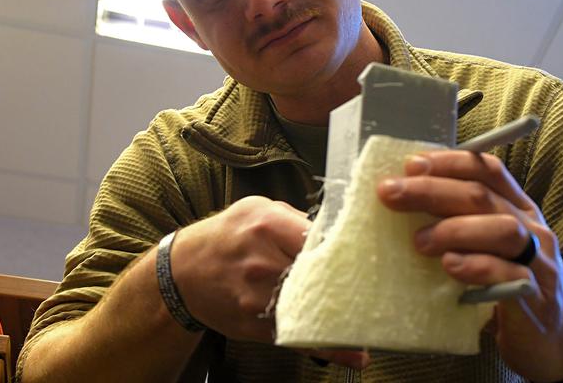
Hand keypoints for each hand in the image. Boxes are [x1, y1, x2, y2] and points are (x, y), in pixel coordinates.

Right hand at [169, 196, 367, 369]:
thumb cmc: (225, 236)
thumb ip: (294, 218)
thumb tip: (331, 229)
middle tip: (380, 286)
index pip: (319, 236)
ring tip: (372, 315)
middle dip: (349, 281)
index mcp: (266, 225)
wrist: (181, 272)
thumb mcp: (255, 208)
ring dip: (343, 313)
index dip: (345, 246)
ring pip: (312, 307)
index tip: (367, 253)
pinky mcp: (255, 324)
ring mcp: (257, 296)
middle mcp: (262, 261)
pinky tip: (356, 354)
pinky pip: (297, 337)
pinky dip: (329, 348)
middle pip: (319, 273)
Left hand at [377, 151, 562, 380]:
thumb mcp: (490, 246)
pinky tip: (450, 266)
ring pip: (503, 230)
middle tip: (391, 194)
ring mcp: (538, 261)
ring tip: (419, 241)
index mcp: (519, 208)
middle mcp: (532, 227)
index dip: (450, 162)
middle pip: (484, 196)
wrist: (553, 341)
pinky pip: (511, 275)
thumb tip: (406, 202)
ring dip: (455, 229)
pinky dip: (478, 266)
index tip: (411, 165)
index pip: (488, 170)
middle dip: (433, 190)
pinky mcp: (535, 296)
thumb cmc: (509, 286)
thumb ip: (462, 222)